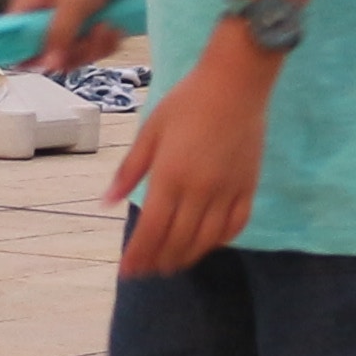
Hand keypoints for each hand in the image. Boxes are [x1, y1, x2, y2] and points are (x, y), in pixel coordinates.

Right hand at [13, 0, 136, 73]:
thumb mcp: (74, 3)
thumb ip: (59, 35)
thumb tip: (48, 63)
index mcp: (28, 8)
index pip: (11, 43)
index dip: (25, 57)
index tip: (43, 63)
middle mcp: (44, 19)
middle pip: (47, 58)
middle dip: (74, 51)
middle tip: (86, 36)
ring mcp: (67, 27)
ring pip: (73, 57)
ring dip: (95, 45)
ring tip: (104, 25)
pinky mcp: (87, 30)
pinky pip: (92, 52)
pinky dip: (106, 42)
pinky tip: (112, 25)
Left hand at [104, 33, 272, 273]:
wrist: (235, 84)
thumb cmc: (186, 102)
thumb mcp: (149, 131)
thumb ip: (129, 170)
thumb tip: (107, 202)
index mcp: (170, 176)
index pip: (151, 229)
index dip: (138, 254)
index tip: (127, 270)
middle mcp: (199, 191)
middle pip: (177, 240)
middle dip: (159, 261)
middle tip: (146, 272)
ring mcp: (227, 191)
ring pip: (206, 239)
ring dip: (187, 257)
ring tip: (171, 265)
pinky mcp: (248, 187)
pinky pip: (235, 225)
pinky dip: (220, 241)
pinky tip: (208, 244)